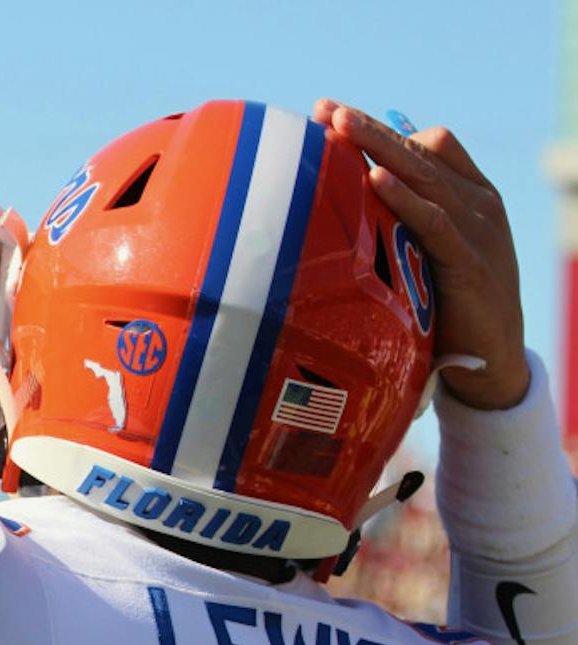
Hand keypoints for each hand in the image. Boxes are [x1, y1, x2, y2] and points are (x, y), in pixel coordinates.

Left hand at [312, 99, 527, 410]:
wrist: (495, 358)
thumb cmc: (451, 308)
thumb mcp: (429, 256)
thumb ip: (405, 225)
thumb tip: (352, 207)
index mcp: (470, 196)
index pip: (429, 144)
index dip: (384, 128)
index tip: (332, 115)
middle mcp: (477, 202)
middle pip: (420, 149)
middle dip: (370, 128)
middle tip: (326, 109)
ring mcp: (477, 227)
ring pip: (424, 173)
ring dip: (379, 147)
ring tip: (341, 126)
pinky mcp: (469, 260)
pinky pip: (433, 220)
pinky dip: (404, 197)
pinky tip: (374, 180)